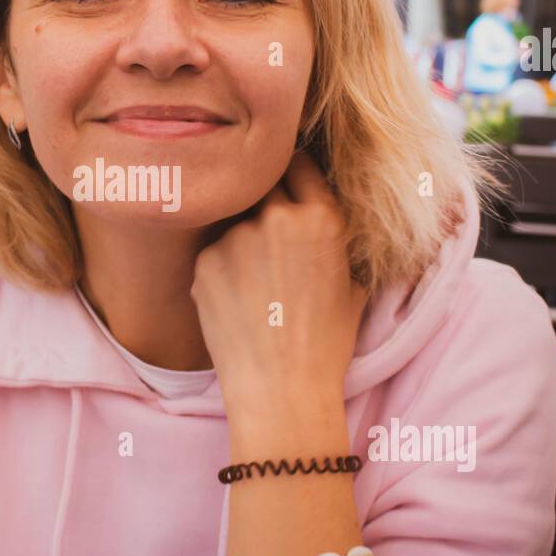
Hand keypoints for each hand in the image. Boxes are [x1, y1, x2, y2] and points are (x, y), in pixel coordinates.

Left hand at [190, 152, 365, 437]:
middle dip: (264, 201)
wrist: (282, 392)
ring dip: (242, 240)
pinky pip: (214, 252)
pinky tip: (236, 304)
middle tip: (266, 238)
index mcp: (323, 218)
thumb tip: (319, 217)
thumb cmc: (325, 344)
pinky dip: (222, 270)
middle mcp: (278, 217)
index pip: (300, 164)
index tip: (284, 179)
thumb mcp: (351, 285)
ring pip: (235, 222)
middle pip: (262, 185)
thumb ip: (334, 241)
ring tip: (255, 289)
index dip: (291, 171)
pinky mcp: (205, 261)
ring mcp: (236, 237)